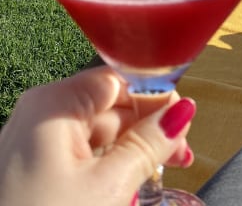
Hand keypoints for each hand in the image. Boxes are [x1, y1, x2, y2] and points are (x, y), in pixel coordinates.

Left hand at [0, 66, 194, 205]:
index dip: (156, 97)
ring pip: (98, 131)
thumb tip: (181, 112)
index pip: (119, 79)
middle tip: (180, 156)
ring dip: (132, 149)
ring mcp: (34, 142)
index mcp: (54, 104)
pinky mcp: (33, 170)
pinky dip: (108, 164)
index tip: (183, 121)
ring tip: (159, 172)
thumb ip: (149, 144)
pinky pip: (81, 153)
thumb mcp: (109, 187)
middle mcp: (40, 113)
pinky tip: (128, 184)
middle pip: (111, 104)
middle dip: (148, 127)